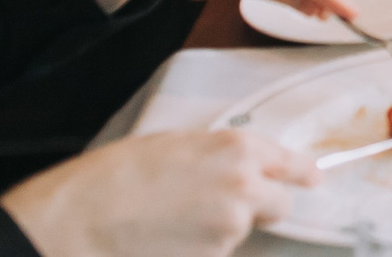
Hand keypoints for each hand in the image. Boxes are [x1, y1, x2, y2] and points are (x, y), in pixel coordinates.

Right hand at [2, 130, 314, 256]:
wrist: (79, 224)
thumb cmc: (114, 179)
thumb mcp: (173, 146)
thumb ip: (217, 155)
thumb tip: (239, 167)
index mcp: (236, 148)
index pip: (290, 163)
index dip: (301, 173)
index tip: (312, 179)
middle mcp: (244, 186)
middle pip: (279, 204)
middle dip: (261, 207)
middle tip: (221, 209)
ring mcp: (231, 228)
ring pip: (240, 232)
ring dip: (218, 231)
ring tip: (172, 224)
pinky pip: (217, 254)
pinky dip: (200, 251)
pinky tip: (166, 242)